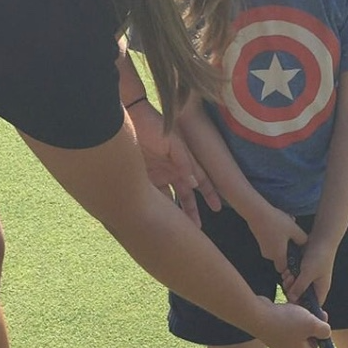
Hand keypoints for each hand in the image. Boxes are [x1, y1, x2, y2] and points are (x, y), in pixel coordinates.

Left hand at [128, 100, 221, 224]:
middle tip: (197, 229)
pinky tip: (159, 220)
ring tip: (179, 229)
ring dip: (175, 213)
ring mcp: (159, 174)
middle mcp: (173, 170)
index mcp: (184, 162)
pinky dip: (157, 207)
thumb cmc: (154, 124)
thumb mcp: (173, 141)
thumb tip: (193, 182)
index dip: (210, 194)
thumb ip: (184, 160)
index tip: (217, 208)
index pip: (201, 181)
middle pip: (186, 196)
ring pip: (170, 199)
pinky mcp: (145, 176)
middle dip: (191, 212)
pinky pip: (153, 195)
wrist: (129, 117)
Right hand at [247, 205, 306, 274]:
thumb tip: (304, 243)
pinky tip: (281, 220)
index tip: (295, 255)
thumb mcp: (295, 230)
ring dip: (284, 237)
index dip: (289, 266)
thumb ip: (302, 239)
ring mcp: (263, 247)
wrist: (257, 213)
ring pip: (278, 245)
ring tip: (288, 224)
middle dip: (289, 247)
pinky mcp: (260, 239)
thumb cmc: (276, 222)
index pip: (283, 269)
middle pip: (281, 256)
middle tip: (293, 236)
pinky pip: (272, 240)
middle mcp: (269, 254)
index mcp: (278, 255)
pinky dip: (278, 233)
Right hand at [257, 299, 329, 347]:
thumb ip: (324, 331)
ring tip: (309, 311)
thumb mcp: (312, 324)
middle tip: (321, 321)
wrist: (256, 314)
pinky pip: (290, 329)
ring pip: (300, 337)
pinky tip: (295, 308)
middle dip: (318, 337)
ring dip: (307, 326)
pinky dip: (296, 321)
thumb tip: (326, 334)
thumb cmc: (285, 322)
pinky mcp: (274, 332)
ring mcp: (280, 342)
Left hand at [281, 236, 335, 308]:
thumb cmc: (319, 256)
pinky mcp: (303, 271)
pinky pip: (294, 278)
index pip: (312, 305)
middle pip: (301, 297)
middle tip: (289, 281)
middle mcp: (316, 285)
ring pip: (296, 287)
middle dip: (292, 291)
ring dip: (289, 282)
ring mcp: (310, 278)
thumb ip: (300, 287)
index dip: (302, 306)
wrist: (321, 238)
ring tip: (288, 273)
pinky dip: (289, 275)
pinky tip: (287, 270)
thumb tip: (292, 299)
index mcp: (321, 289)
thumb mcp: (308, 273)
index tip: (291, 300)